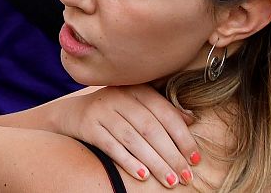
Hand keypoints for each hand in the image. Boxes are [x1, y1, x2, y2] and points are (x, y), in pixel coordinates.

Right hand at [47, 86, 200, 187]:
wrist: (74, 113)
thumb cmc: (116, 111)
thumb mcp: (138, 104)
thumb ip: (163, 109)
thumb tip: (191, 119)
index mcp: (136, 89)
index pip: (164, 113)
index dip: (182, 137)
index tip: (195, 158)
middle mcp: (119, 97)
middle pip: (150, 129)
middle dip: (171, 155)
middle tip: (186, 177)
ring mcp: (102, 111)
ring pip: (133, 140)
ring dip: (154, 163)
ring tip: (170, 181)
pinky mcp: (88, 126)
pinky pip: (111, 146)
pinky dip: (128, 162)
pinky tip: (143, 176)